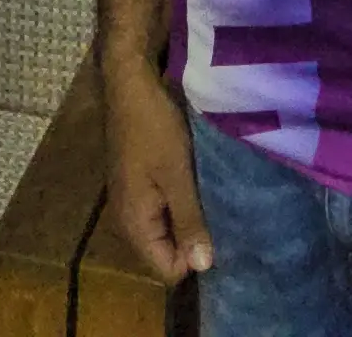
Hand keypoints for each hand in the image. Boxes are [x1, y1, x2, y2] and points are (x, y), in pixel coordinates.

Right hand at [101, 60, 215, 283]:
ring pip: (165, 230)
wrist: (129, 83)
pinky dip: (181, 204)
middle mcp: (127, 218)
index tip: (221, 237)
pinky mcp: (139, 182)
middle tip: (223, 219)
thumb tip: (203, 267)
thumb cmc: (154, 127)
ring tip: (216, 203)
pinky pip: (163, 210)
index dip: (194, 260)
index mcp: (134, 222)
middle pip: (164, 252)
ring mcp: (132, 200)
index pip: (166, 269)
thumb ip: (188, 221)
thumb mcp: (177, 174)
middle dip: (193, 242)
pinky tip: (201, 188)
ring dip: (189, 221)